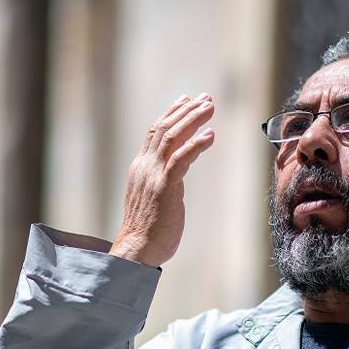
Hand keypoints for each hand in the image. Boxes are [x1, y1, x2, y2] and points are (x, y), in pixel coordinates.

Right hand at [110, 93, 215, 266]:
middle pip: (164, 128)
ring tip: (210, 108)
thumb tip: (173, 176)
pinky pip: (180, 159)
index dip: (172, 114)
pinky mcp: (164, 187)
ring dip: (192, 120)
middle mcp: (144, 166)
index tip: (187, 101)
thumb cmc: (148, 230)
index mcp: (140, 167)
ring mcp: (153, 175)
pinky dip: (196, 144)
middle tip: (206, 99)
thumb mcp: (153, 198)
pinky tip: (210, 135)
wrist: (137, 250)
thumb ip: (161, 182)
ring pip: (172, 138)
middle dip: (186, 111)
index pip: (154, 133)